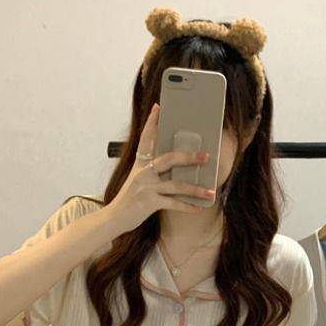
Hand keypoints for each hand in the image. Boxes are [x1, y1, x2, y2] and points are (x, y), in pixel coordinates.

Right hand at [105, 103, 215, 235]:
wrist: (114, 217)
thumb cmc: (129, 199)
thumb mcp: (137, 181)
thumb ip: (151, 172)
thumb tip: (175, 169)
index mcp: (139, 165)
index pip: (146, 140)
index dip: (152, 123)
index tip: (158, 108)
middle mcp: (143, 173)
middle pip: (169, 159)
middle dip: (189, 157)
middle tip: (205, 156)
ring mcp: (146, 187)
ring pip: (176, 185)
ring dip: (195, 189)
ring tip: (210, 192)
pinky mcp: (149, 202)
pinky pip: (173, 203)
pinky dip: (187, 206)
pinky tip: (199, 208)